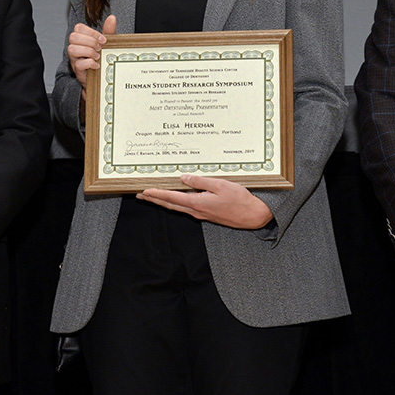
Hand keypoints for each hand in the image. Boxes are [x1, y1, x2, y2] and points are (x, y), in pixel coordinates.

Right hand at [67, 15, 116, 94]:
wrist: (102, 77)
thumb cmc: (101, 57)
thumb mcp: (106, 43)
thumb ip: (108, 31)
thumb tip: (112, 18)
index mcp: (81, 39)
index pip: (78, 28)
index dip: (91, 32)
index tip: (103, 39)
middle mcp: (75, 47)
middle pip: (73, 37)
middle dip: (89, 41)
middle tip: (100, 47)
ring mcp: (74, 59)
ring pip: (72, 49)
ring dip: (88, 51)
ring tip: (97, 56)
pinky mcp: (77, 70)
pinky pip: (78, 64)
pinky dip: (90, 63)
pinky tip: (97, 65)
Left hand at [137, 174, 273, 229]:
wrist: (253, 216)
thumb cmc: (240, 200)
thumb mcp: (221, 185)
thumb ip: (201, 182)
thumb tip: (184, 179)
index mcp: (198, 203)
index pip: (172, 198)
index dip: (157, 194)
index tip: (145, 191)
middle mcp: (197, 210)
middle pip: (170, 205)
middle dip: (154, 200)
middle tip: (141, 195)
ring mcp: (201, 213)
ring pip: (177, 207)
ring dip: (163, 202)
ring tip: (152, 197)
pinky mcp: (206, 213)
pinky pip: (186, 208)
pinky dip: (176, 203)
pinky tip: (175, 198)